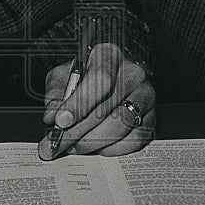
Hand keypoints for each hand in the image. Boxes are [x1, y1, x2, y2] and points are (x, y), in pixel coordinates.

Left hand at [38, 42, 154, 159]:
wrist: (114, 75)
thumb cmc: (86, 74)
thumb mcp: (64, 75)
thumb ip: (56, 93)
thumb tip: (51, 117)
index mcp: (110, 55)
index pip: (99, 80)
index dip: (79, 104)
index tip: (60, 122)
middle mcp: (133, 73)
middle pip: (106, 109)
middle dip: (76, 132)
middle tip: (54, 146)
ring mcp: (146, 96)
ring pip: (120, 127)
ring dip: (92, 143)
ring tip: (72, 147)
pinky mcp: (152, 118)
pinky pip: (133, 140)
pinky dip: (111, 149)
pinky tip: (96, 147)